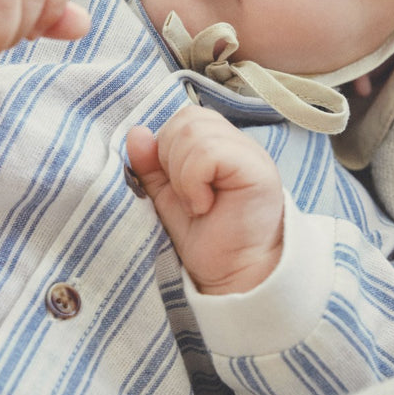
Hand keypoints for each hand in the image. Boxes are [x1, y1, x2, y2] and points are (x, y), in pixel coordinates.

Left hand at [126, 106, 283, 294]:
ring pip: (195, 132)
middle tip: (186, 197)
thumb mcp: (167, 197)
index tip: (174, 187)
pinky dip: (194, 181)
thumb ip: (151, 165)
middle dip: (171, 159)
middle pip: (187, 119)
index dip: (166, 148)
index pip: (183, 118)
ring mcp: (251, 153)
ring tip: (196, 204)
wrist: (234, 276)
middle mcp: (238, 142)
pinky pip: (208, 152)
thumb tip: (136, 133)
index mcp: (220, 144)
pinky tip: (205, 205)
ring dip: (183, 174)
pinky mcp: (257, 168)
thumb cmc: (207, 239)